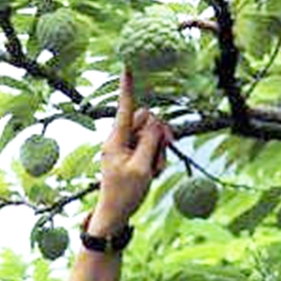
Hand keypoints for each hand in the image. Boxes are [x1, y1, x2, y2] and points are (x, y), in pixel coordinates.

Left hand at [88, 68, 171, 236]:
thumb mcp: (141, 168)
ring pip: (151, 135)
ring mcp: (126, 148)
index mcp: (116, 139)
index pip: (125, 107)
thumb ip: (150, 141)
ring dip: (159, 151)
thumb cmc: (124, 194)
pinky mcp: (132, 157)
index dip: (128, 86)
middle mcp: (120, 140)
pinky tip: (153, 174)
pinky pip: (150, 149)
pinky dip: (156, 159)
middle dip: (159, 134)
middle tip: (164, 152)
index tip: (128, 64)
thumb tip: (156, 122)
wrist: (115, 215)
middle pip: (146, 120)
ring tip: (154, 171)